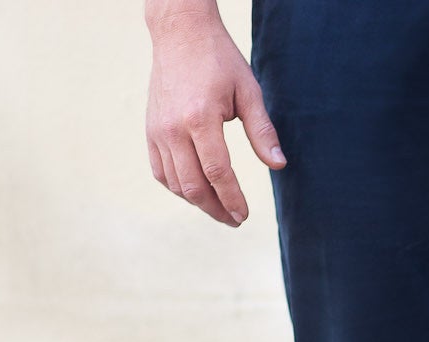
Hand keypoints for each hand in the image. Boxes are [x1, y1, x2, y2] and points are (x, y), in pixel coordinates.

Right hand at [144, 1, 283, 225]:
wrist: (180, 34)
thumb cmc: (220, 61)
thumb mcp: (249, 92)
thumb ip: (263, 131)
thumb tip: (279, 165)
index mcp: (200, 118)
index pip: (217, 172)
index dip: (232, 199)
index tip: (244, 215)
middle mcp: (172, 128)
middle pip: (192, 185)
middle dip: (216, 209)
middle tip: (235, 220)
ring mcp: (157, 130)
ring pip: (174, 183)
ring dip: (197, 201)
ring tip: (220, 208)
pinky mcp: (149, 129)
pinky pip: (159, 170)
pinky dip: (177, 187)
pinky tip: (196, 191)